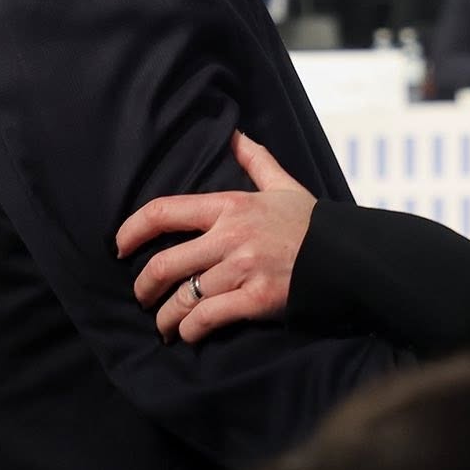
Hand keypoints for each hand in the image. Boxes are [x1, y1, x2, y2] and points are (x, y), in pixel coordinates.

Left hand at [115, 133, 313, 341]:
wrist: (349, 256)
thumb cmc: (313, 223)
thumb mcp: (283, 185)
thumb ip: (256, 161)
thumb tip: (236, 134)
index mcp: (230, 207)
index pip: (164, 212)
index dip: (132, 230)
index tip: (120, 247)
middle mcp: (229, 237)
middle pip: (164, 265)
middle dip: (144, 288)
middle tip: (142, 299)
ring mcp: (242, 269)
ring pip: (183, 299)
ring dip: (166, 317)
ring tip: (164, 326)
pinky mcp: (256, 299)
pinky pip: (208, 318)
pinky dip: (192, 330)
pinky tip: (189, 334)